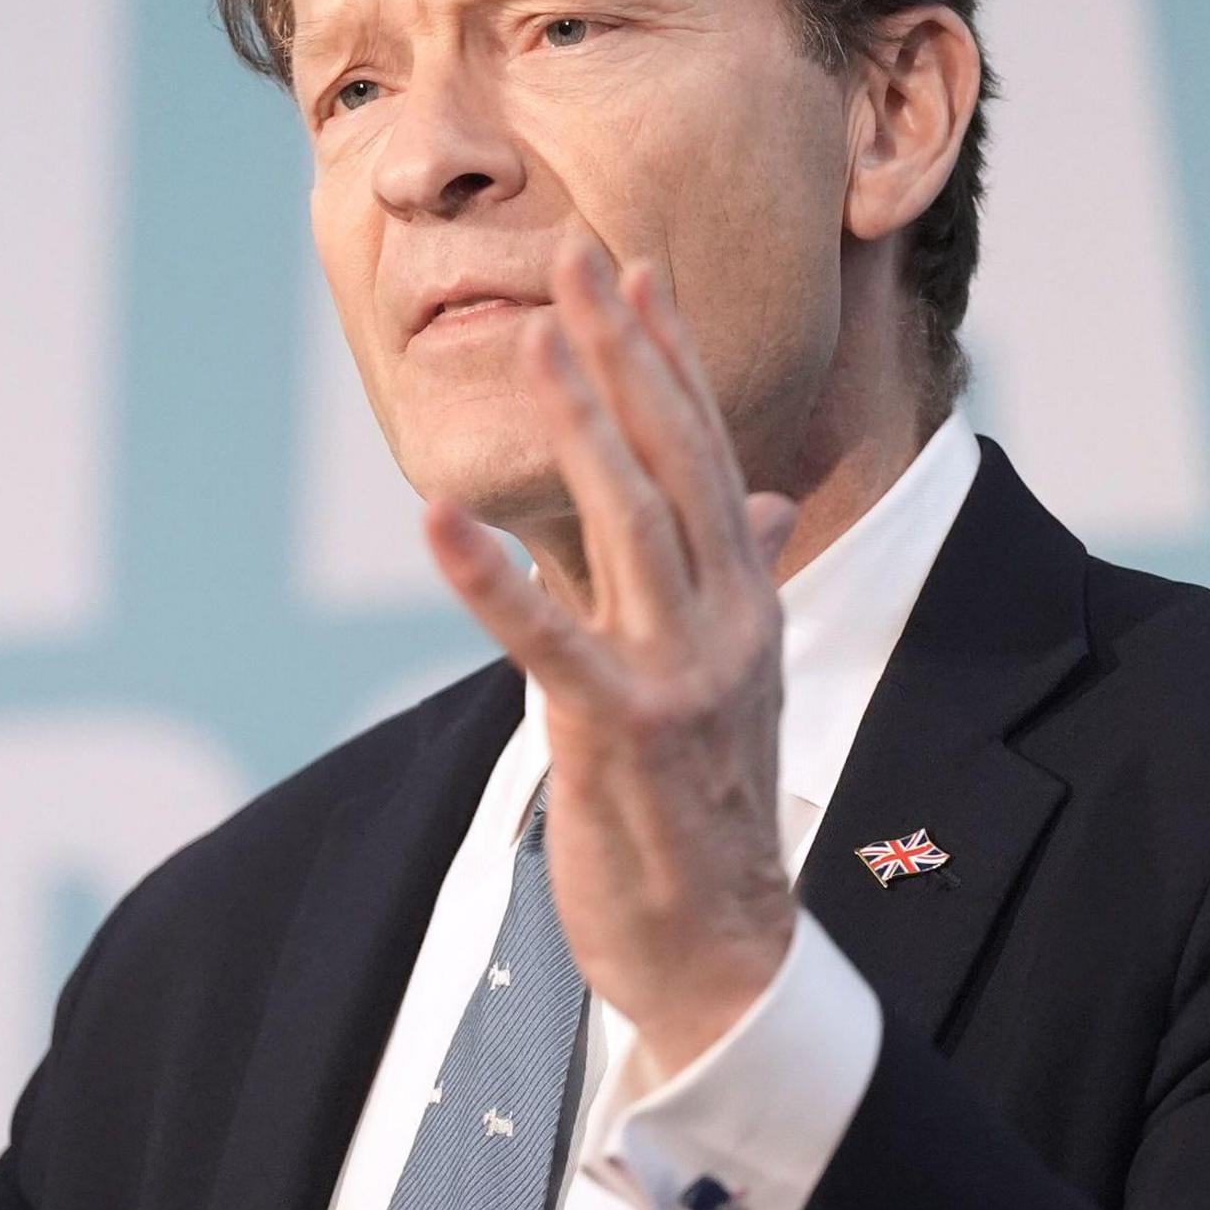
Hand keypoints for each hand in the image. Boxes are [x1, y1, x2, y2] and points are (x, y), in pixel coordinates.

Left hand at [424, 240, 804, 1074]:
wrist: (725, 952)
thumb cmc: (708, 816)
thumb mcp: (733, 678)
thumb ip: (743, 579)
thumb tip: (770, 504)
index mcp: (744, 605)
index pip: (707, 455)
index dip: (671, 359)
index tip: (640, 270)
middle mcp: (725, 624)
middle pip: (673, 463)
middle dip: (626, 355)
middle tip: (584, 256)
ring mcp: (679, 677)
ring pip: (630, 525)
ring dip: (581, 427)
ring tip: (535, 340)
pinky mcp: (618, 734)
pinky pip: (549, 643)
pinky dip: (493, 579)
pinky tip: (439, 522)